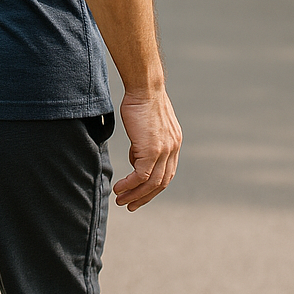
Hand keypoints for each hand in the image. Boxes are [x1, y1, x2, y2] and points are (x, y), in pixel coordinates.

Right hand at [113, 90, 181, 210]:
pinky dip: (129, 185)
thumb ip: (144, 143)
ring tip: (121, 200)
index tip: (140, 194)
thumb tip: (136, 158)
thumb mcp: (146, 125)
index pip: (167, 173)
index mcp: (174, 143)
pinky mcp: (151, 150)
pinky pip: (141, 175)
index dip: (153, 187)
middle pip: (161, 182)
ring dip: (135, 194)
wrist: (145, 88)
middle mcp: (173, 149)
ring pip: (151, 183)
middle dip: (145, 197)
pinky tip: (119, 188)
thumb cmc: (141, 101)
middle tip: (130, 205)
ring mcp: (163, 151)